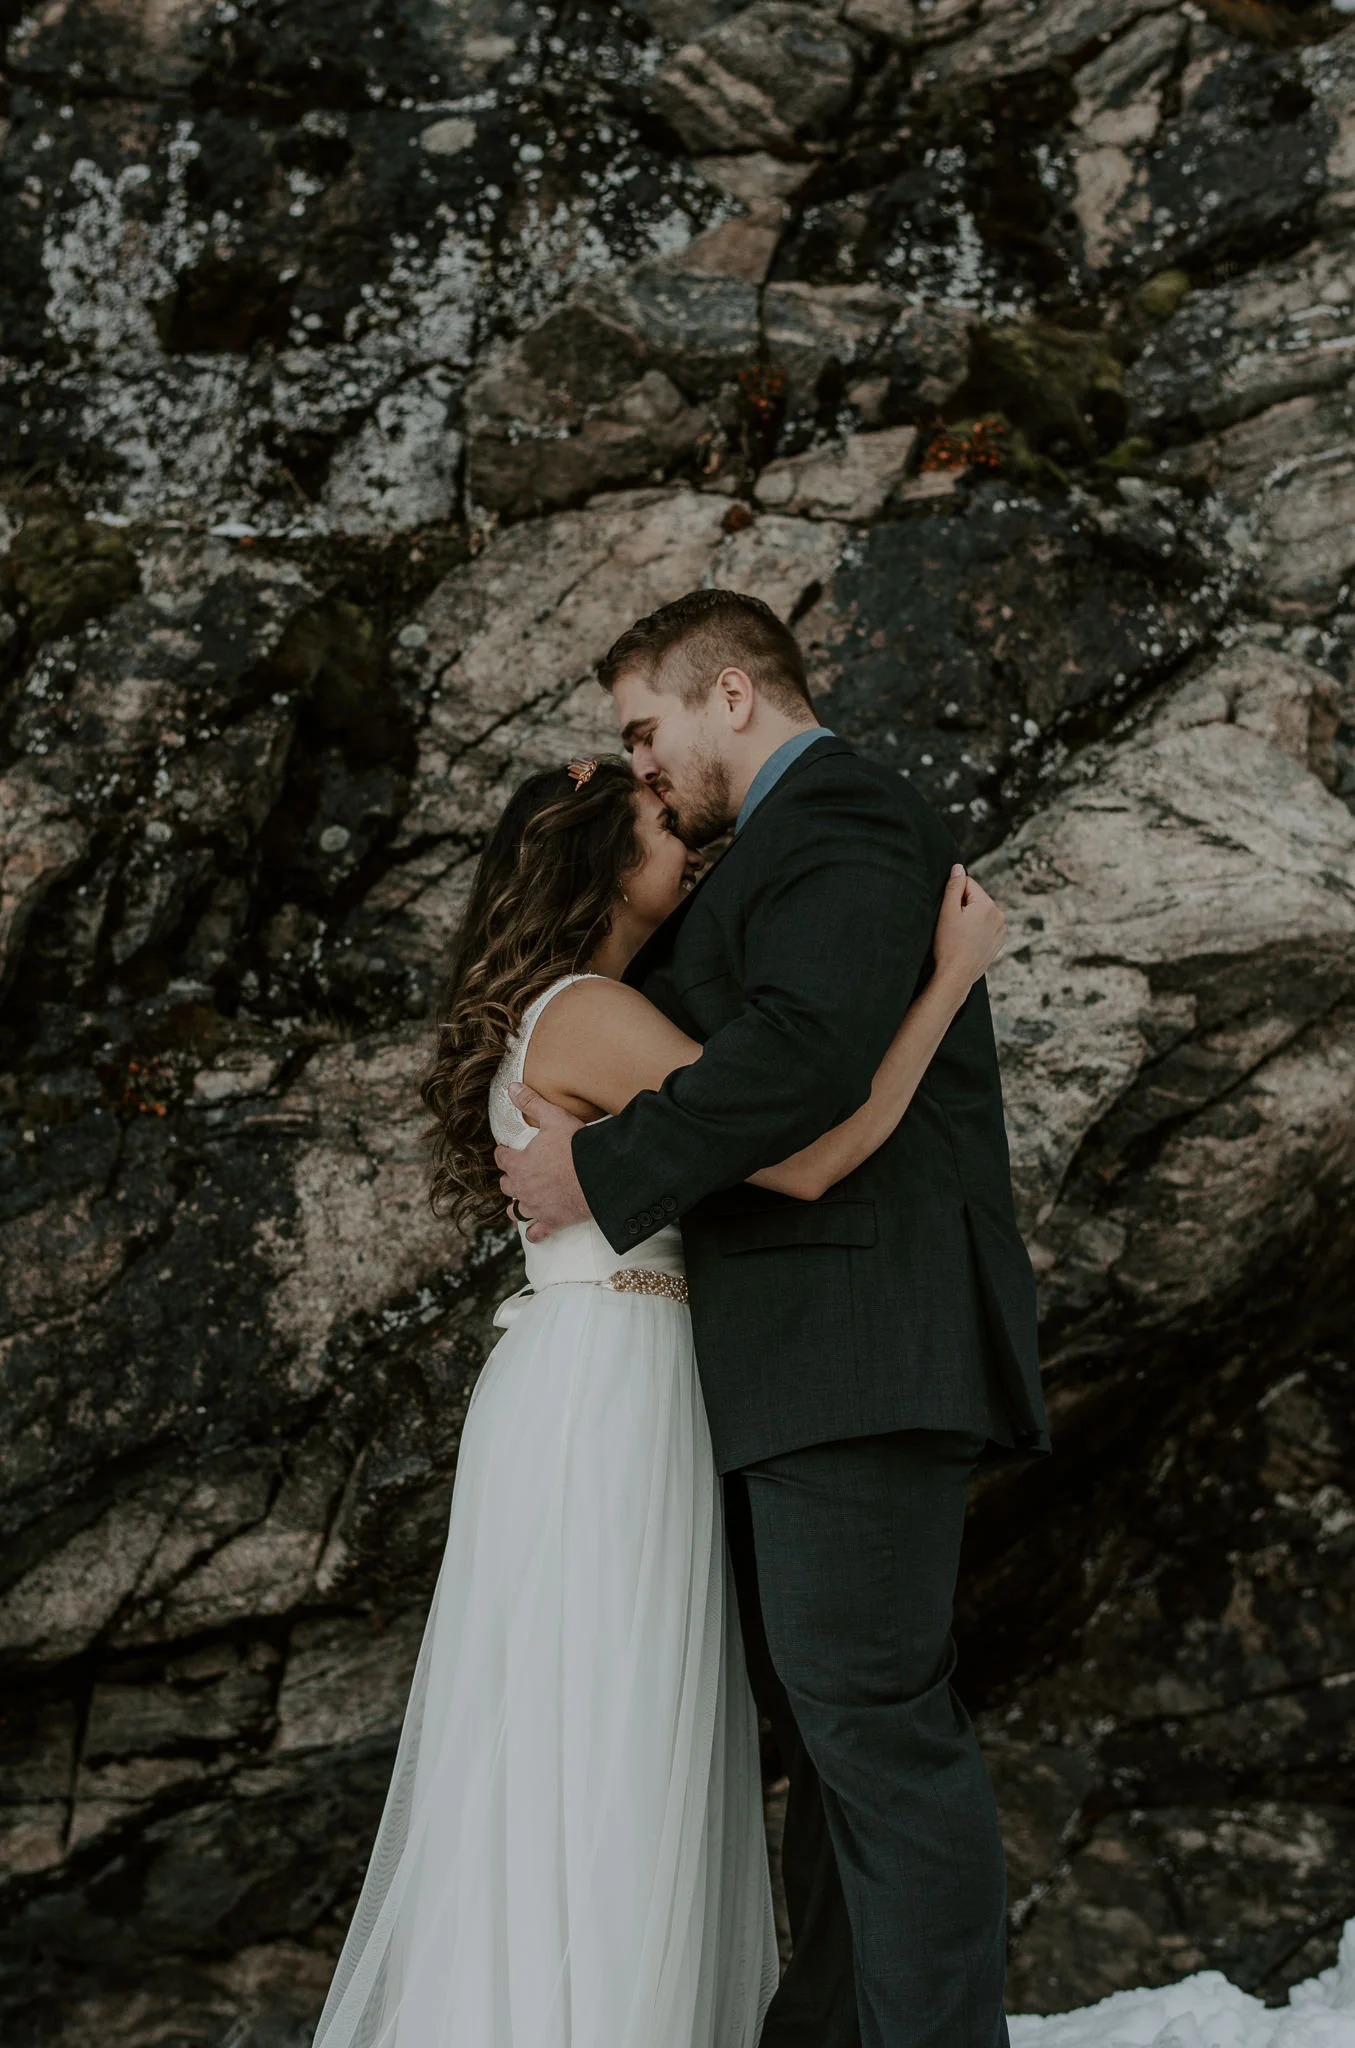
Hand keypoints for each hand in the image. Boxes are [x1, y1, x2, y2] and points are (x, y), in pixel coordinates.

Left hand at [495, 1084, 590, 1242]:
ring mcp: (536, 1207)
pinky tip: (535, 1229)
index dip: (505, 1153)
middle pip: (506, 1185)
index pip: (501, 1158)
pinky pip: (536, 1233)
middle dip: (510, 1177)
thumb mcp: (554, 1117)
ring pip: (516, 1211)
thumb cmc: (577, 1146)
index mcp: (519, 1163)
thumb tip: (512, 1087)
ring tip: (524, 1200)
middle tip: (520, 1172)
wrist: (600, 1176)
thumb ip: (531, 1102)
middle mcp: (522, 1188)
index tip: (509, 1150)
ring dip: (518, 1205)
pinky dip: (534, 1232)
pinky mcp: (552, 1222)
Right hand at [932, 863, 1005, 991]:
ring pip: (981, 913)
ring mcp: (1001, 930)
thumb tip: (958, 867)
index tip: (949, 914)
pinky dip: (977, 930)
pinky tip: (967, 942)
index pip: (968, 884)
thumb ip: (954, 886)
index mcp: (988, 904)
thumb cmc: (948, 944)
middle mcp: (999, 915)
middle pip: (976, 899)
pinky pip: (986, 927)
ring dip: (970, 919)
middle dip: (963, 907)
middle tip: (953, 926)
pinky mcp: (999, 942)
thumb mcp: (947, 911)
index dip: (954, 896)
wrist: (956, 975)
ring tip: (960, 936)